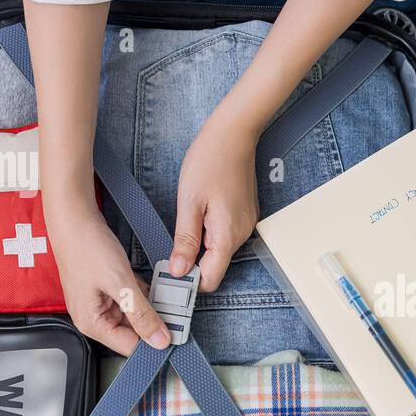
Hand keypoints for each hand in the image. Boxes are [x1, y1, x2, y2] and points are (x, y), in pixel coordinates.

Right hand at [46, 196, 170, 354]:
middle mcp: (94, 318)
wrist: (74, 218)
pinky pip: (131, 300)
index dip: (154, 342)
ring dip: (151, 306)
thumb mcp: (120, 283)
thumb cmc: (87, 248)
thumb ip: (141, 314)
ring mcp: (100, 304)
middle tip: (175, 311)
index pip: (130, 347)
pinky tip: (151, 284)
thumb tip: (159, 341)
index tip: (177, 334)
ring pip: (135, 315)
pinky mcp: (107, 291)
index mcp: (92, 323)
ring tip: (165, 296)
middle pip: (133, 332)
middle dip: (154, 321)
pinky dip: (143, 293)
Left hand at [169, 111, 260, 290]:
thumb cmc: (210, 161)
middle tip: (169, 249)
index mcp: (227, 235)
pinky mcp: (244, 215)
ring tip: (186, 224)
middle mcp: (241, 234)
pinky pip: (225, 236)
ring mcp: (246, 224)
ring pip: (220, 251)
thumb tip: (179, 270)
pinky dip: (210, 234)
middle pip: (215, 266)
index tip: (169, 275)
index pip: (211, 279)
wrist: (234, 134)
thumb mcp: (189, 202)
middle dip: (193, 264)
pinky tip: (200, 215)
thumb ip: (185, 240)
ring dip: (201, 247)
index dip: (190, 281)